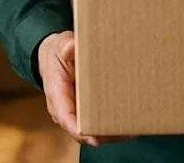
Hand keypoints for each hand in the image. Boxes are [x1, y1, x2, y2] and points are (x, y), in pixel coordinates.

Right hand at [37, 31, 134, 146]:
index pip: (65, 117)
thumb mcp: (61, 46)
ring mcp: (72, 113)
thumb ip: (67, 47)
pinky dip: (109, 128)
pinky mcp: (81, 112)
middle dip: (102, 135)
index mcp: (56, 94)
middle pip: (80, 131)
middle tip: (125, 133)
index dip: (79, 129)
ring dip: (109, 134)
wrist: (51, 58)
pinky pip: (93, 125)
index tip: (94, 137)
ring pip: (89, 132)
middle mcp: (62, 109)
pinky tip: (127, 126)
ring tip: (131, 131)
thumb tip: (70, 48)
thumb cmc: (57, 54)